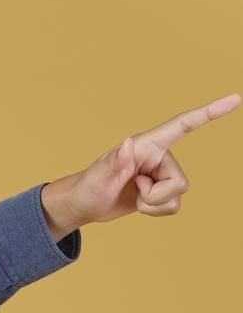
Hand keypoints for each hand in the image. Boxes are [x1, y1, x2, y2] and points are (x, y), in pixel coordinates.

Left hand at [39, 91, 240, 236]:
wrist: (85, 205)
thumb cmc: (88, 186)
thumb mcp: (97, 176)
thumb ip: (113, 162)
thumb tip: (127, 145)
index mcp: (149, 144)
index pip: (184, 124)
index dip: (210, 112)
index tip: (235, 100)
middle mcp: (160, 156)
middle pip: (181, 181)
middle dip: (155, 196)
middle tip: (131, 188)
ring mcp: (162, 174)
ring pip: (178, 196)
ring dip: (154, 205)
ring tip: (133, 195)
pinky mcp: (161, 191)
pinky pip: (173, 207)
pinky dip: (155, 212)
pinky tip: (139, 203)